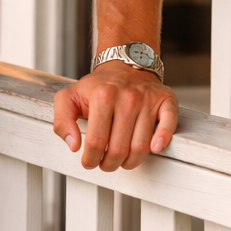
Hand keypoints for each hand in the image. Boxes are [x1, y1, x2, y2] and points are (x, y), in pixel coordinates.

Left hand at [53, 62, 177, 170]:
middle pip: (119, 148)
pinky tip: (154, 149)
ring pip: (141, 146)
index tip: (89, 162)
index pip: (96, 140)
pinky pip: (168, 125)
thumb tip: (73, 145)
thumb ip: (62, 120)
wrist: (123, 66)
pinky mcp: (165, 101)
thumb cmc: (97, 87)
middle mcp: (126, 98)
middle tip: (105, 164)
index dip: (91, 158)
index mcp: (102, 96)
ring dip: (131, 162)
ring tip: (121, 161)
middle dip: (110, 164)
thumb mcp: (69, 97)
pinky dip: (162, 140)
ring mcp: (147, 100)